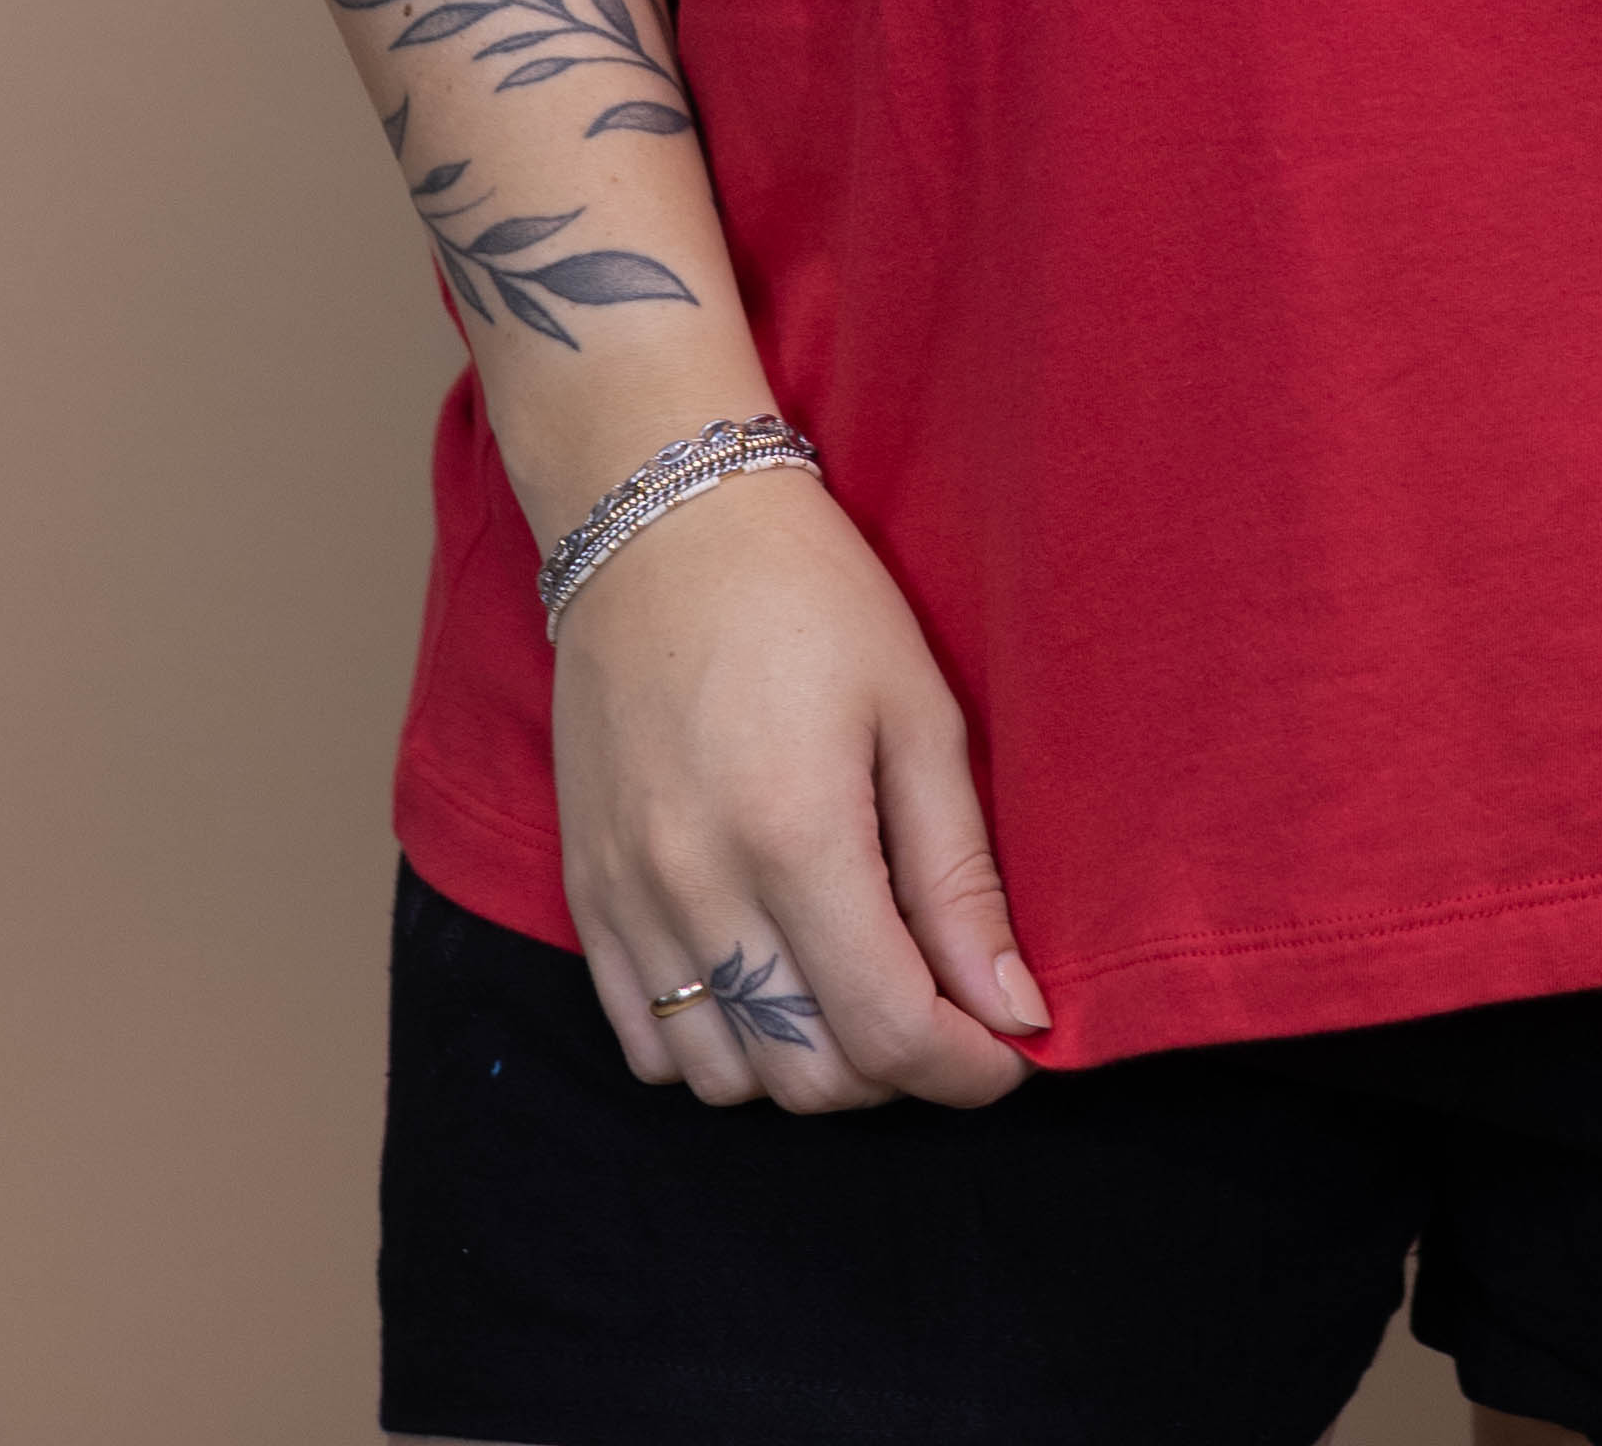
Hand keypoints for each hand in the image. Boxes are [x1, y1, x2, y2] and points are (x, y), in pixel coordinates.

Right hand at [549, 469, 1045, 1112]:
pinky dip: (718, 1051)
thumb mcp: (917, 710)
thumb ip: (960, 876)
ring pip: (726, 1079)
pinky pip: (646, 1047)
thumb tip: (1015, 1012)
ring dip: (808, 1066)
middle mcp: (700, 885)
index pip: (888, 1030)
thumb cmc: (809, 596)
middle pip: (810, 1076)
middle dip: (896, 1068)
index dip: (965, 1067)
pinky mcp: (587, 896)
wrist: (658, 522)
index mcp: (795, 833)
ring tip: (853, 988)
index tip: (1007, 1050)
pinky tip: (766, 987)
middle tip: (938, 1001)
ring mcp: (629, 899)